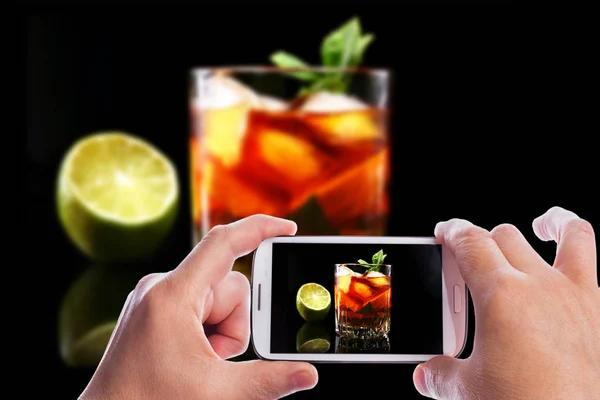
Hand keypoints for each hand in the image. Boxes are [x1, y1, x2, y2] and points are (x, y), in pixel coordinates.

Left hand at [80, 215, 317, 399]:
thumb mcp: (215, 393)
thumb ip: (268, 381)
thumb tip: (308, 373)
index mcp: (172, 296)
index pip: (224, 243)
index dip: (260, 229)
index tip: (289, 228)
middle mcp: (161, 287)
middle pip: (228, 286)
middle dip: (234, 324)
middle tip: (215, 359)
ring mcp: (155, 299)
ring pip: (215, 300)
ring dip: (221, 333)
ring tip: (200, 364)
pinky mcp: (154, 310)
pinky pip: (198, 307)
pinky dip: (207, 331)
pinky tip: (193, 358)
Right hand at [414, 206, 599, 398]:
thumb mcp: (469, 390)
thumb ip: (441, 375)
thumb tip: (426, 375)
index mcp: (500, 295)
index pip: (469, 241)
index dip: (452, 230)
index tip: (445, 232)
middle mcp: (540, 285)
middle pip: (504, 236)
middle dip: (482, 238)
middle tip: (470, 256)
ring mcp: (576, 295)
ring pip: (572, 234)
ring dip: (555, 222)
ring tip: (544, 223)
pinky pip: (598, 269)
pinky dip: (585, 258)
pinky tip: (572, 271)